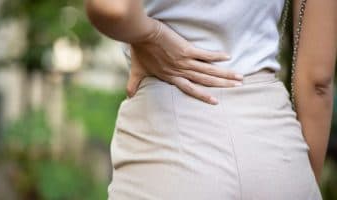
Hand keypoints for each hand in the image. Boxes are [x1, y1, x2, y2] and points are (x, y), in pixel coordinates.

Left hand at [126, 19, 243, 104]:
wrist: (141, 35)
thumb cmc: (139, 52)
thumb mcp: (136, 70)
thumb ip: (133, 85)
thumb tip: (128, 97)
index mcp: (171, 77)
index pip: (191, 89)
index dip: (203, 95)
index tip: (216, 101)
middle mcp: (180, 72)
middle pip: (205, 81)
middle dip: (222, 85)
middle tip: (237, 87)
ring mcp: (185, 61)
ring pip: (208, 70)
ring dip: (224, 74)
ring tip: (238, 77)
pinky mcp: (186, 49)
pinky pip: (205, 55)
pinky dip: (216, 56)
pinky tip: (228, 57)